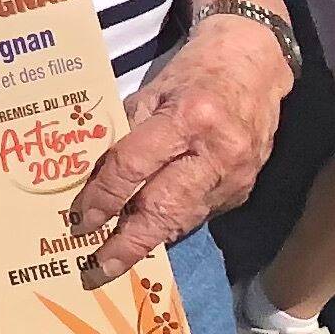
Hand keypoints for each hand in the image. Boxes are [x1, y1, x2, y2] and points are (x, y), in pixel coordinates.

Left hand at [71, 16, 287, 280]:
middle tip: (95, 267)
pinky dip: (170, 226)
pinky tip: (146, 239)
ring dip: (148, 243)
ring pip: (184, 218)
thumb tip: (93, 175)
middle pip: (165, 207)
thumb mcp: (152, 89)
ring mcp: (236, 175)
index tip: (80, 220)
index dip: (104, 196)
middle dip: (128, 243)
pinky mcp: (243, 188)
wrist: (254, 66)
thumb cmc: (194, 72)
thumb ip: (125, 131)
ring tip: (114, 263)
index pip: (135, 167)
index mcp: (189, 119)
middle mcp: (217, 153)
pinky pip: (200, 213)